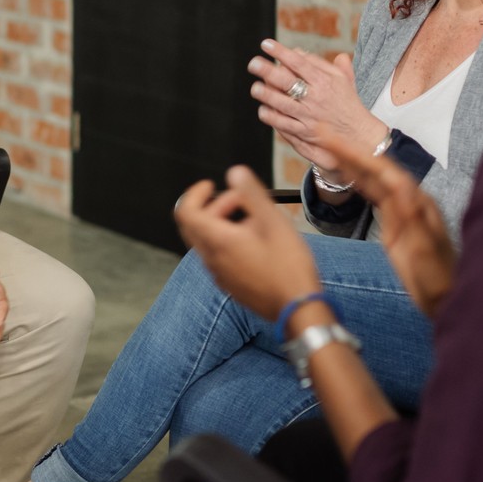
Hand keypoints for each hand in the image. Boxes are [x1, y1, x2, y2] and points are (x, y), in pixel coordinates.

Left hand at [174, 166, 320, 319]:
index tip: (210, 185)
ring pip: (207, 240)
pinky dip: (228, 241)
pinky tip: (256, 243)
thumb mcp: (274, 222)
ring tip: (256, 222)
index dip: (194, 193)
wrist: (297, 308)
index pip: (185, 211)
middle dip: (213, 205)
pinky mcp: (229, 284)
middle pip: (195, 224)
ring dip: (223, 223)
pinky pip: (218, 256)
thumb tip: (235, 173)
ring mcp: (219, 274)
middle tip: (241, 201)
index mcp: (218, 241)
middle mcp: (212, 259)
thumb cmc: (288, 268)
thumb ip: (251, 194)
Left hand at [249, 39, 384, 177]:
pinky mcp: (305, 132)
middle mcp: (316, 97)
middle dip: (267, 71)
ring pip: (282, 104)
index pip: (299, 63)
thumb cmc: (348, 104)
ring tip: (256, 88)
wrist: (360, 135)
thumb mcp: (343, 79)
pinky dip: (271, 117)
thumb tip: (298, 51)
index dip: (281, 52)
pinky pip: (283, 124)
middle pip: (287, 81)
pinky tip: (263, 110)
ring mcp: (309, 116)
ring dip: (266, 95)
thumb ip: (322, 64)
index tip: (266, 44)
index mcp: (325, 81)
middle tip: (253, 63)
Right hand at [322, 134, 455, 318]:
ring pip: (374, 177)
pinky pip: (375, 193)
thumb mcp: (424, 252)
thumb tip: (401, 188)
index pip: (382, 170)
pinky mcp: (397, 221)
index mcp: (417, 204)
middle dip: (350, 149)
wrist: (449, 299)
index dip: (356, 153)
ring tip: (328, 143)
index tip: (333, 138)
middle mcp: (411, 201)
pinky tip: (348, 171)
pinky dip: (358, 179)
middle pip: (376, 168)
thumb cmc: (438, 281)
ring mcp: (405, 210)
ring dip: (352, 160)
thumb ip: (413, 219)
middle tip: (322, 131)